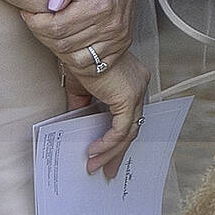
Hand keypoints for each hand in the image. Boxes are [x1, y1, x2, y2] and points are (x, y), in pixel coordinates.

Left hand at [21, 0, 137, 65]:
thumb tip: (53, 4)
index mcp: (100, 5)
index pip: (57, 27)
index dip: (36, 23)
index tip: (28, 13)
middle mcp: (111, 26)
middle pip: (64, 45)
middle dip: (42, 35)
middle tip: (35, 22)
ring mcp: (117, 39)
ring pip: (76, 59)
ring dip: (56, 49)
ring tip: (49, 31)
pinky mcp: (120, 47)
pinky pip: (92, 66)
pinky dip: (74, 59)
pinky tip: (66, 43)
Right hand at [64, 49, 150, 178]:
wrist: (80, 46)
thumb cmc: (81, 58)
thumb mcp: (81, 87)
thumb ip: (82, 105)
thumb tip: (76, 125)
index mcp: (132, 81)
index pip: (130, 115)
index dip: (120, 136)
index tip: (109, 152)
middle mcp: (139, 86)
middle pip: (132, 127)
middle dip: (118, 152)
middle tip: (107, 169)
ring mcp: (136, 92)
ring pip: (128, 132)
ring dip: (111, 152)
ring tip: (96, 166)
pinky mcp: (128, 98)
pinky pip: (120, 130)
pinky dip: (107, 143)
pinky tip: (94, 152)